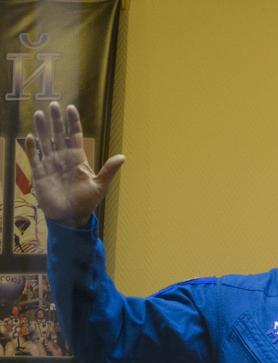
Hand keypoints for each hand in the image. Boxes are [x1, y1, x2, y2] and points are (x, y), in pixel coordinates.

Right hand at [24, 102, 124, 226]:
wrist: (70, 217)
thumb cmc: (86, 202)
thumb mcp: (99, 186)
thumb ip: (108, 171)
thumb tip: (123, 157)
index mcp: (78, 159)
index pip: (74, 136)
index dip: (73, 122)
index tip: (71, 108)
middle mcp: (63, 158)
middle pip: (58, 134)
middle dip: (56, 120)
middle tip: (52, 104)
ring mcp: (50, 164)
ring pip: (45, 142)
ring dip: (42, 128)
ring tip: (39, 114)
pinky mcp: (39, 173)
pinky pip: (34, 157)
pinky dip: (31, 148)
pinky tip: (30, 137)